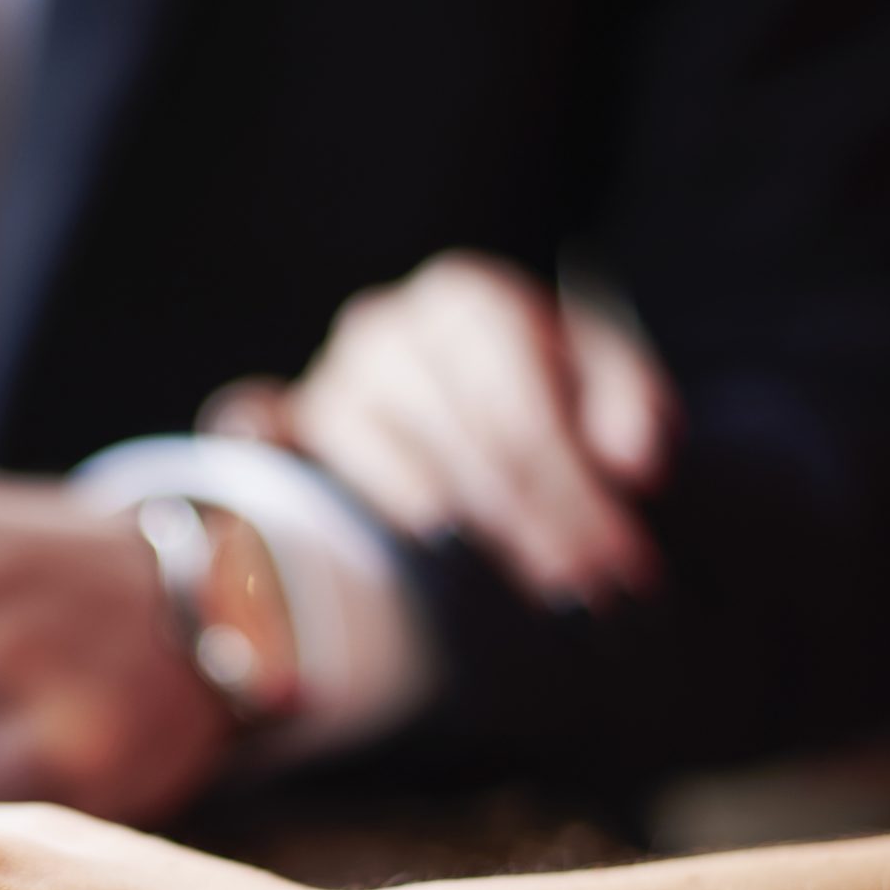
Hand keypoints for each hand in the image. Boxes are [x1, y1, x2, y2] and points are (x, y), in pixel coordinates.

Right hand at [205, 251, 676, 606]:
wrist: (462, 385)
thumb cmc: (539, 388)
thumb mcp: (601, 378)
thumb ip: (630, 402)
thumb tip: (633, 463)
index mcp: (465, 297)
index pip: (520, 402)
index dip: (572, 488)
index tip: (618, 558)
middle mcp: (383, 327)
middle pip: (464, 440)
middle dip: (535, 523)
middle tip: (584, 593)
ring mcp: (324, 378)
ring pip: (383, 458)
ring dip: (453, 528)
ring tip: (514, 586)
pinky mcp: (280, 427)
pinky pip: (256, 432)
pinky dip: (264, 452)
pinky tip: (296, 511)